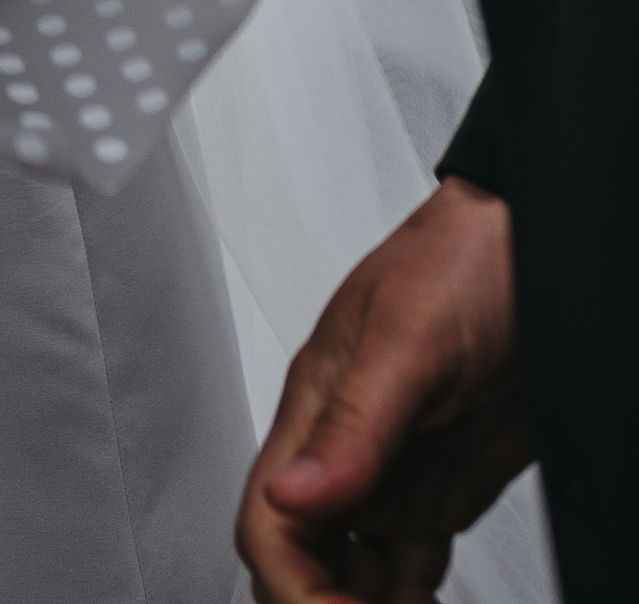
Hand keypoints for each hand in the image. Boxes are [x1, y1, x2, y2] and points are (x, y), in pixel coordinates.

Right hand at [238, 179, 530, 602]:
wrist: (537, 240)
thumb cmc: (464, 259)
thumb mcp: (408, 339)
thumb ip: (354, 422)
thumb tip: (292, 493)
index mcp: (317, 406)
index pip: (272, 523)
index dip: (295, 587)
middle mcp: (347, 446)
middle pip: (305, 557)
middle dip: (327, 603)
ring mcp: (394, 468)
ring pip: (355, 571)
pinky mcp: (441, 484)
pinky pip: (411, 563)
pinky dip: (412, 598)